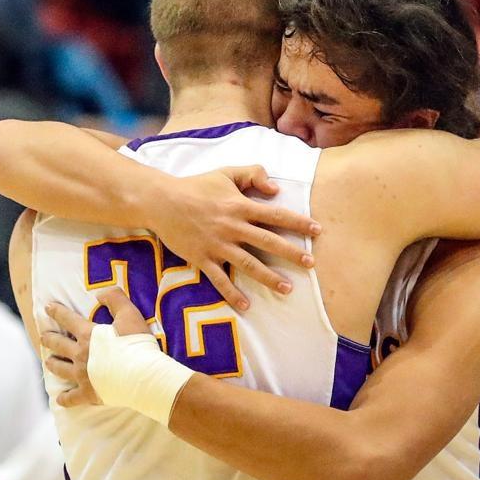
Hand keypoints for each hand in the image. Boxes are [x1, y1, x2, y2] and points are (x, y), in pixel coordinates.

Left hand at [42, 289, 151, 407]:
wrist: (142, 375)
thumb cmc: (136, 344)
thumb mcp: (129, 314)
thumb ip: (115, 298)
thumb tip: (100, 293)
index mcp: (87, 335)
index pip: (67, 319)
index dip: (57, 312)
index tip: (47, 308)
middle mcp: (80, 355)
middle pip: (58, 345)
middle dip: (49, 339)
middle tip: (43, 337)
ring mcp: (82, 375)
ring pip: (60, 369)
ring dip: (52, 364)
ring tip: (48, 361)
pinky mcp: (88, 394)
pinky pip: (71, 398)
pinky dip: (64, 399)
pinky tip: (59, 399)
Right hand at [147, 166, 319, 310]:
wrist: (161, 202)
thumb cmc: (196, 186)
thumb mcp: (225, 173)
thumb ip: (252, 174)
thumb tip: (275, 190)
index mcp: (239, 206)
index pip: (275, 215)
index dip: (298, 222)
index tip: (317, 230)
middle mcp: (232, 227)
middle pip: (268, 242)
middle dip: (292, 253)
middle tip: (311, 263)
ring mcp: (217, 245)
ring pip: (248, 264)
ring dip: (269, 278)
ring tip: (287, 288)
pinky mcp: (202, 259)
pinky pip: (220, 279)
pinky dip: (232, 294)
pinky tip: (246, 306)